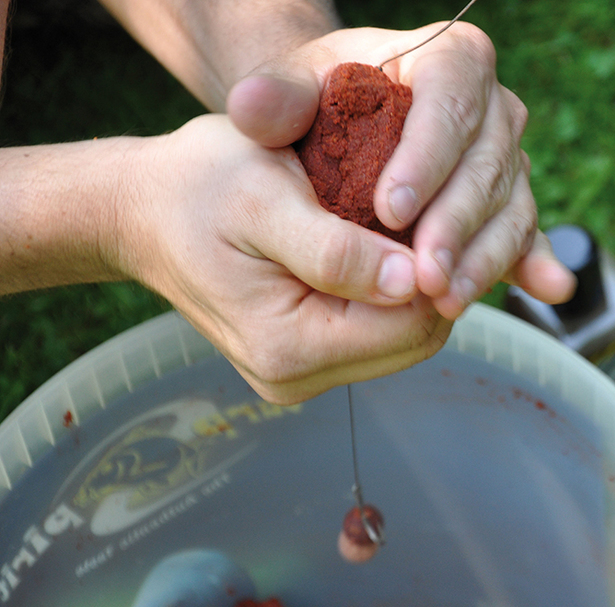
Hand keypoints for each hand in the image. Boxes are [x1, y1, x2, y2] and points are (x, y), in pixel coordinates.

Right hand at [123, 114, 451, 402]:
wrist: (147, 211)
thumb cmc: (200, 188)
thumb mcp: (266, 201)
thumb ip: (338, 251)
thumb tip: (412, 283)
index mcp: (287, 349)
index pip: (412, 326)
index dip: (437, 270)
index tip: (436, 212)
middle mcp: (296, 380)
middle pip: (414, 339)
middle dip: (428, 279)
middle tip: (422, 213)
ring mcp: (301, 378)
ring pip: (402, 338)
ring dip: (411, 287)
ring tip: (394, 228)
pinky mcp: (305, 363)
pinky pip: (376, 335)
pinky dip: (387, 295)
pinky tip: (373, 252)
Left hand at [226, 23, 575, 319]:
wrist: (348, 125)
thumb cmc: (322, 101)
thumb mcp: (293, 91)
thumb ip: (276, 100)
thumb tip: (252, 107)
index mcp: (450, 58)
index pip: (450, 101)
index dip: (427, 157)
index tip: (390, 210)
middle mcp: (493, 107)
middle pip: (487, 164)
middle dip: (454, 224)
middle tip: (421, 273)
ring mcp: (507, 159)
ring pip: (510, 208)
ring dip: (482, 259)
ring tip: (445, 299)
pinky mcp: (507, 206)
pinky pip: (525, 235)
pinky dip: (532, 264)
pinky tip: (546, 288)